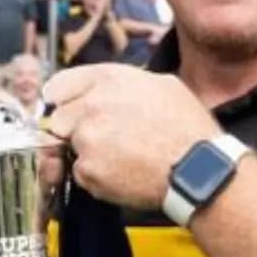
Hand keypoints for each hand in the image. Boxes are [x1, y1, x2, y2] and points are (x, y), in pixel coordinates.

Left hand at [43, 64, 220, 209]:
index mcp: (109, 79)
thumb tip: (106, 88)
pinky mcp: (88, 168)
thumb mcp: (162, 85)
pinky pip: (81, 173)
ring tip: (122, 157)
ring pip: (71, 147)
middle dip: (75, 129)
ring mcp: (87, 138)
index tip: (65, 110)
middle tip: (105, 140)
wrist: (198, 169)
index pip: (59, 86)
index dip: (62, 101)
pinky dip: (96, 177)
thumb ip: (125, 83)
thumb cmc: (188, 129)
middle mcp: (92, 104)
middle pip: (59, 119)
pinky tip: (123, 174)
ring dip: (88, 154)